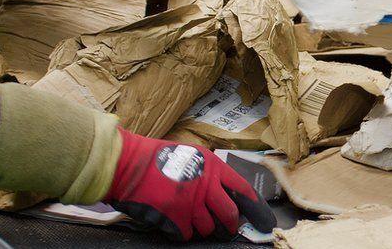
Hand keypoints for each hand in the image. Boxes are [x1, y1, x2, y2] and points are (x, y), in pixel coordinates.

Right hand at [104, 129, 275, 240]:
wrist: (128, 164)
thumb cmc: (157, 159)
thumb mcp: (191, 156)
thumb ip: (209, 173)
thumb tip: (224, 194)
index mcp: (213, 166)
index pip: (243, 190)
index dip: (255, 207)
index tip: (263, 219)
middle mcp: (206, 184)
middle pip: (230, 214)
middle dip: (230, 226)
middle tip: (227, 230)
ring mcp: (191, 202)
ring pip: (209, 228)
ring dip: (203, 229)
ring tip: (192, 222)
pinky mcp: (175, 217)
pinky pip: (187, 234)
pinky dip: (183, 232)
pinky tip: (175, 222)